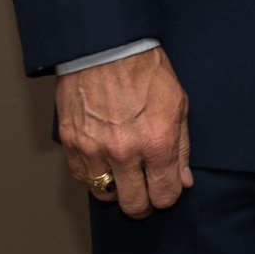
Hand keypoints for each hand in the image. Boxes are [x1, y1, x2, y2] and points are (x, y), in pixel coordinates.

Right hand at [56, 47, 191, 218]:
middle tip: (146, 191)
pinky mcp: (72, 145)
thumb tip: (183, 179)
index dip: (168, 196)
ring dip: (116, 188)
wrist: (107, 48)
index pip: (164, 195)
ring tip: (124, 172)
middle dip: (143, 203)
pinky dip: (94, 175)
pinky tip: (104, 160)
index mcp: (156, 143)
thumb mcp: (179, 104)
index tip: (167, 189)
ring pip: (105, 194)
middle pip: (134, 205)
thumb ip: (181, 147)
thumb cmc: (145, 70)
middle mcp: (124, 153)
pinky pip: (82, 178)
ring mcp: (94, 151)